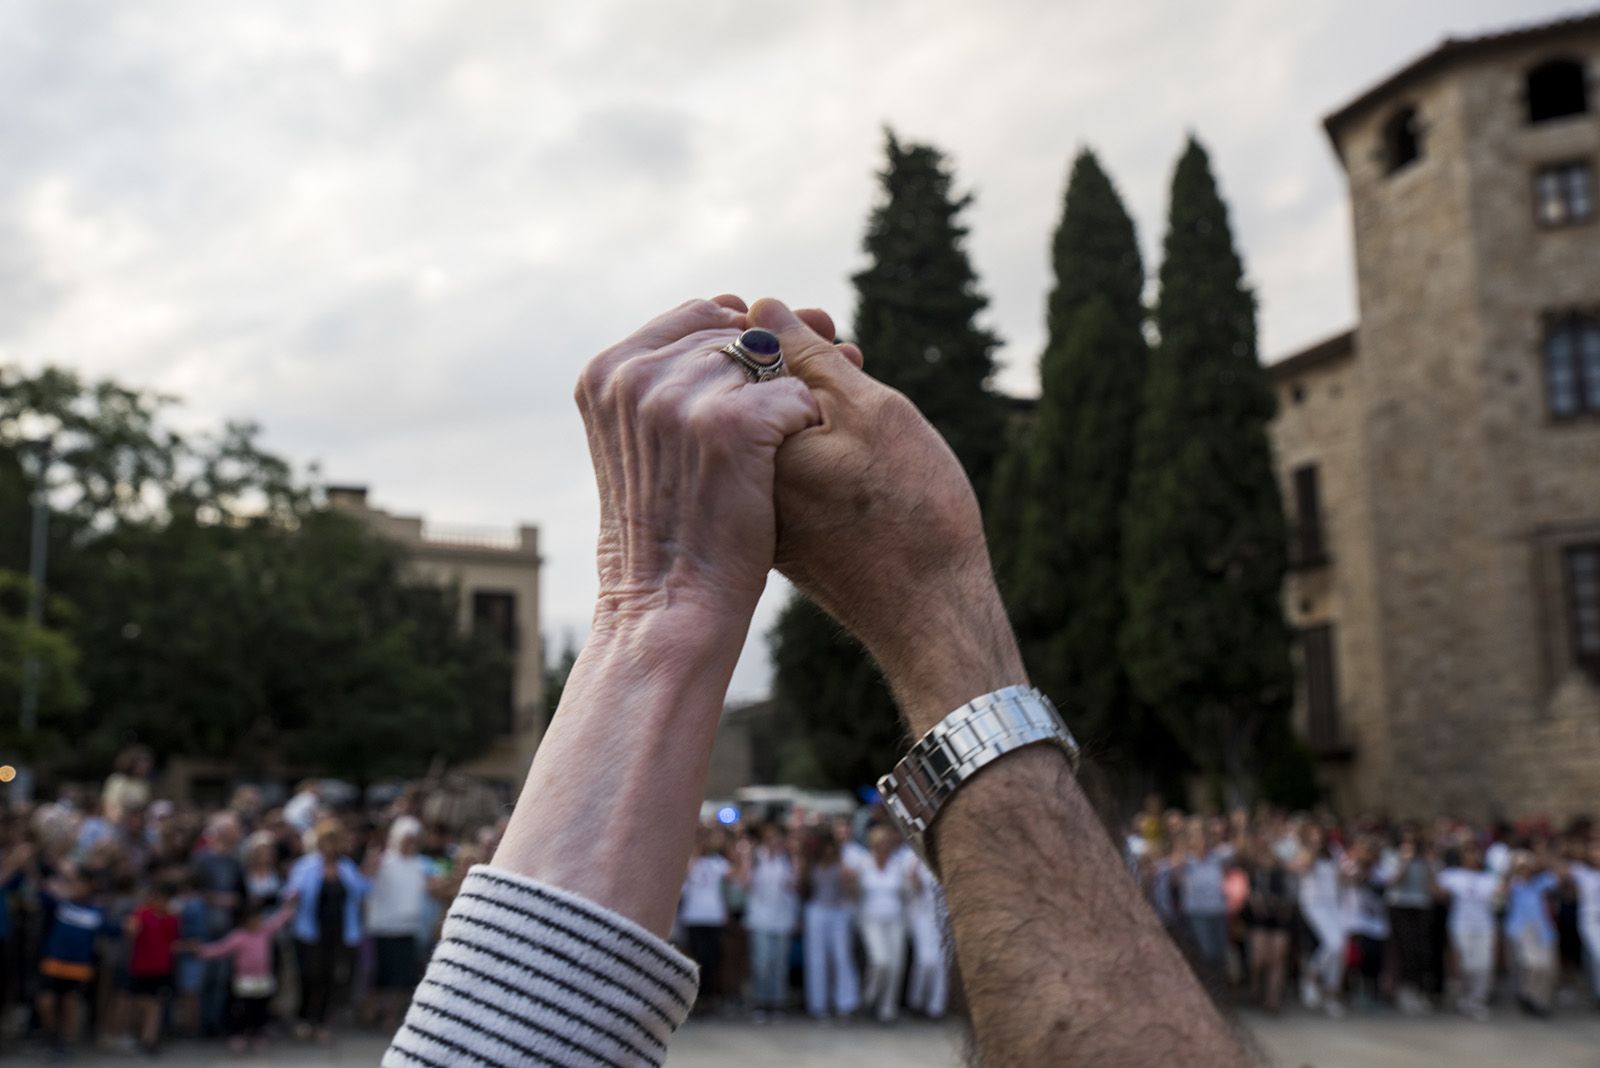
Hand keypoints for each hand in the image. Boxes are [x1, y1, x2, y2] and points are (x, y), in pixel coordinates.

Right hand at [577, 298, 820, 628]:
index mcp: (606, 372)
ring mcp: (677, 397)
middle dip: (779, 361)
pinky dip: (805, 426)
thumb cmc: (673, 524)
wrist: (670, 603)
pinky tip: (793, 462)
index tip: (768, 374)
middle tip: (797, 406)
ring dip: (790, 398)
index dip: (743, 338)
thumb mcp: (648, 439)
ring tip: (786, 446)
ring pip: (769, 363)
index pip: (696, 315)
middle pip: (735, 334)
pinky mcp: (728, 424)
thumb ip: (676, 378)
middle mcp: (635, 375)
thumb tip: (758, 308)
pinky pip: (794, 395)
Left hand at [747, 298, 1021, 729]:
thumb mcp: (868, 412)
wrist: (930, 614)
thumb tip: (760, 309)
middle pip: (750, 396)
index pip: (742, 360)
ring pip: (770, 430)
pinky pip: (783, 468)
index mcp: (746, 445)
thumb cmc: (910, 512)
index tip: (836, 335)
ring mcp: (755, 511)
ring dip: (811, 402)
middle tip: (854, 360)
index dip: (792, 333)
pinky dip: (814, 445)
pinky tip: (857, 446)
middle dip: (800, 364)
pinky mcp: (777, 533)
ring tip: (861, 398)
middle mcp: (736, 481)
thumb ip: (806, 358)